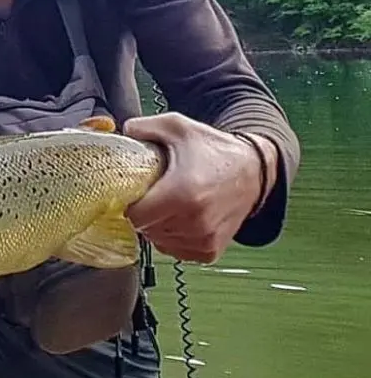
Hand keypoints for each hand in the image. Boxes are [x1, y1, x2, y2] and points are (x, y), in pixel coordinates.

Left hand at [123, 112, 275, 263]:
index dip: (130, 203)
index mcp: (182, 193)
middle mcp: (195, 221)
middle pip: (146, 229)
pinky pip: (176, 250)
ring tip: (170, 204)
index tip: (135, 192)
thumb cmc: (214, 149)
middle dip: (144, 212)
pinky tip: (181, 217)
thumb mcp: (178, 127)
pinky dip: (173, 237)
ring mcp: (205, 239)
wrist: (253, 170)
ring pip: (159, 241)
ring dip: (158, 225)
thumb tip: (123, 130)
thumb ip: (144, 126)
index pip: (135, 216)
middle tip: (155, 194)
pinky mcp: (211, 250)